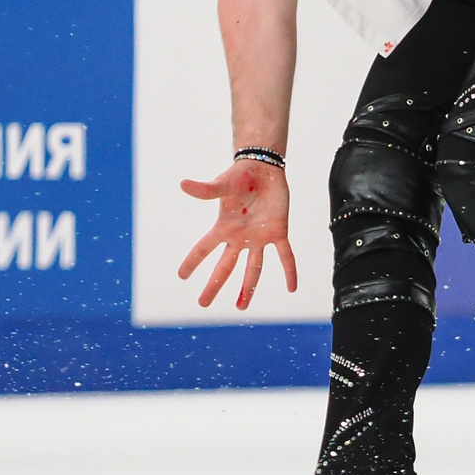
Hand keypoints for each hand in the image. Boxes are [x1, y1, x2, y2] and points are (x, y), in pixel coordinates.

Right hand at [177, 159, 297, 308]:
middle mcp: (240, 237)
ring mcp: (259, 237)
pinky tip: (292, 288)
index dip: (192, 261)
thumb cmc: (240, 175)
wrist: (263, 168)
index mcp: (224, 228)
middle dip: (214, 285)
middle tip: (203, 303)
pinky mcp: (278, 232)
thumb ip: (205, 190)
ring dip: (248, 287)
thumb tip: (182, 184)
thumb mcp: (222, 185)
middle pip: (225, 266)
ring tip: (241, 307)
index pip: (204, 248)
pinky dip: (289, 271)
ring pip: (253, 268)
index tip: (181, 276)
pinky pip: (285, 256)